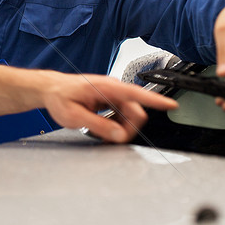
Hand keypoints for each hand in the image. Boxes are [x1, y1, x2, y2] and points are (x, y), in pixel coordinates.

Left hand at [40, 73, 177, 142]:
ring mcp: (113, 94)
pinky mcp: (111, 99)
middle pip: (136, 112)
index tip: (172, 105)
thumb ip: (98, 126)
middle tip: (109, 137)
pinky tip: (103, 126)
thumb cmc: (60, 97)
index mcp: (106, 87)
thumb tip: (119, 135)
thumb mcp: (74, 116)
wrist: (52, 89)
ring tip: (100, 131)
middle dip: (128, 129)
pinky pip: (123, 115)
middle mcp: (113, 88)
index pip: (136, 93)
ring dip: (121, 127)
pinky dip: (117, 124)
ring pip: (130, 116)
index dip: (156, 100)